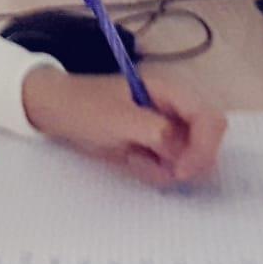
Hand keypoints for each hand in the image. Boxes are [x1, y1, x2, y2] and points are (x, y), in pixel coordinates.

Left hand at [21, 65, 227, 186]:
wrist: (51, 110)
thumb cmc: (82, 106)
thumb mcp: (118, 119)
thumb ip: (157, 133)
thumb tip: (185, 151)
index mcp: (169, 92)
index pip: (211, 120)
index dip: (205, 148)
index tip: (183, 170)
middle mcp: (173, 110)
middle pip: (206, 143)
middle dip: (188, 162)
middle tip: (159, 168)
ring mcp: (163, 129)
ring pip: (189, 160)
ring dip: (166, 168)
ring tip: (134, 159)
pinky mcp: (152, 146)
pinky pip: (168, 167)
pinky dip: (155, 171)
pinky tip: (131, 161)